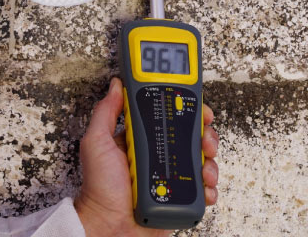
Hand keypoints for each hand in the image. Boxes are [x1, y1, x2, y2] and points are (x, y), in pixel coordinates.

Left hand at [75, 78, 219, 236]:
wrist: (109, 227)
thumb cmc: (99, 189)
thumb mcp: (96, 142)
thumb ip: (106, 112)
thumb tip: (115, 86)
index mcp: (144, 138)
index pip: (172, 116)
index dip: (189, 110)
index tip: (198, 108)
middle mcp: (161, 155)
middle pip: (194, 137)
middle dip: (206, 136)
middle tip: (205, 141)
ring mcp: (173, 175)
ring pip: (203, 161)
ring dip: (210, 162)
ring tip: (204, 168)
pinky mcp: (181, 196)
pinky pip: (204, 188)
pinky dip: (210, 187)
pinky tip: (204, 187)